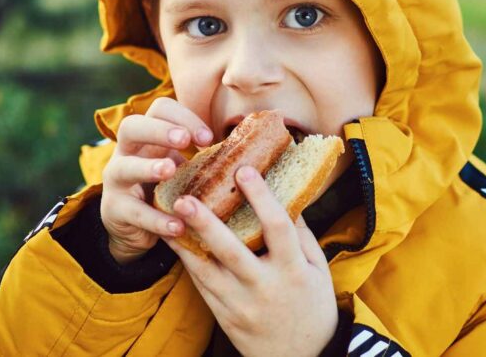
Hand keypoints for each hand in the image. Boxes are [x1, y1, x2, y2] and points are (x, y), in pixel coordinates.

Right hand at [101, 97, 212, 263]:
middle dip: (158, 130)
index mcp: (148, 137)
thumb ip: (203, 156)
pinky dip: (156, 219)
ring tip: (170, 170)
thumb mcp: (183, 166)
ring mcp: (116, 181)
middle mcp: (127, 153)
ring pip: (123, 167)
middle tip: (184, 141)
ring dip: (148, 167)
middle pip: (131, 127)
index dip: (183, 117)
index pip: (159, 110)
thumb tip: (251, 147)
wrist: (134, 226)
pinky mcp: (115, 210)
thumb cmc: (167, 188)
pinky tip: (178, 224)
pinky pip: (133, 212)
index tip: (208, 138)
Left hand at [162, 166, 337, 356]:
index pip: (277, 228)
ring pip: (206, 270)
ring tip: (166, 215)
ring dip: (184, 242)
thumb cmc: (314, 308)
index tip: (245, 169)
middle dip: (206, 223)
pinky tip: (175, 240)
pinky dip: (187, 262)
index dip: (261, 197)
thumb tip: (287, 195)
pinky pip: (201, 286)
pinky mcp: (224, 316)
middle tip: (185, 198)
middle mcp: (264, 287)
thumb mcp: (318, 270)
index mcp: (293, 271)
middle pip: (231, 251)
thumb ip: (302, 235)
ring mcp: (241, 305)